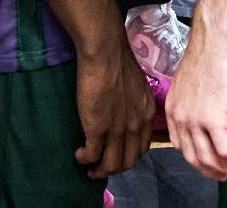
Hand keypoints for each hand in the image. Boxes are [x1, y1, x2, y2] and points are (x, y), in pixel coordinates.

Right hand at [73, 34, 153, 179]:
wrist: (107, 54)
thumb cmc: (119, 62)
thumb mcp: (138, 86)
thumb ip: (135, 103)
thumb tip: (126, 110)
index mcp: (147, 116)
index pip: (141, 148)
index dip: (129, 156)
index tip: (117, 155)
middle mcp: (136, 128)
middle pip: (128, 162)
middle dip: (114, 169)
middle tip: (101, 167)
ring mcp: (117, 131)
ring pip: (111, 165)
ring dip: (99, 170)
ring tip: (89, 167)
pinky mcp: (97, 130)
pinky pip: (92, 155)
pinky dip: (85, 159)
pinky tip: (79, 154)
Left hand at [167, 24, 226, 180]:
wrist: (216, 38)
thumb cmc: (209, 53)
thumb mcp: (191, 81)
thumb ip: (193, 100)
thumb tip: (205, 110)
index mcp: (172, 108)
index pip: (180, 146)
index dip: (197, 159)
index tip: (212, 162)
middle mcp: (179, 117)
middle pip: (194, 158)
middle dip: (212, 170)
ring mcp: (194, 119)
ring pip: (210, 158)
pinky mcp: (213, 117)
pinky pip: (226, 149)